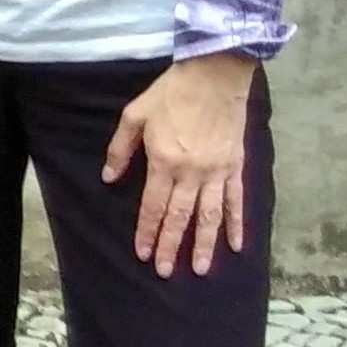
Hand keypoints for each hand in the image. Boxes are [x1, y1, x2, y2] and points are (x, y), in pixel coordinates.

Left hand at [104, 51, 256, 276]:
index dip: (146, 232)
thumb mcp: (134, 115)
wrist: (215, 74)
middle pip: (179, 218)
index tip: (141, 253)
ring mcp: (217, 172)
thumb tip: (108, 178)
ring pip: (210, 217)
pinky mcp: (236, 166)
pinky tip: (236, 245)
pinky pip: (237, 201)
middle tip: (164, 272)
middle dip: (170, 247)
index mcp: (163, 161)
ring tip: (199, 270)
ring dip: (203, 245)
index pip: (152, 207)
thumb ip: (120, 149)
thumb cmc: (171, 93)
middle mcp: (191, 173)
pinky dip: (237, 224)